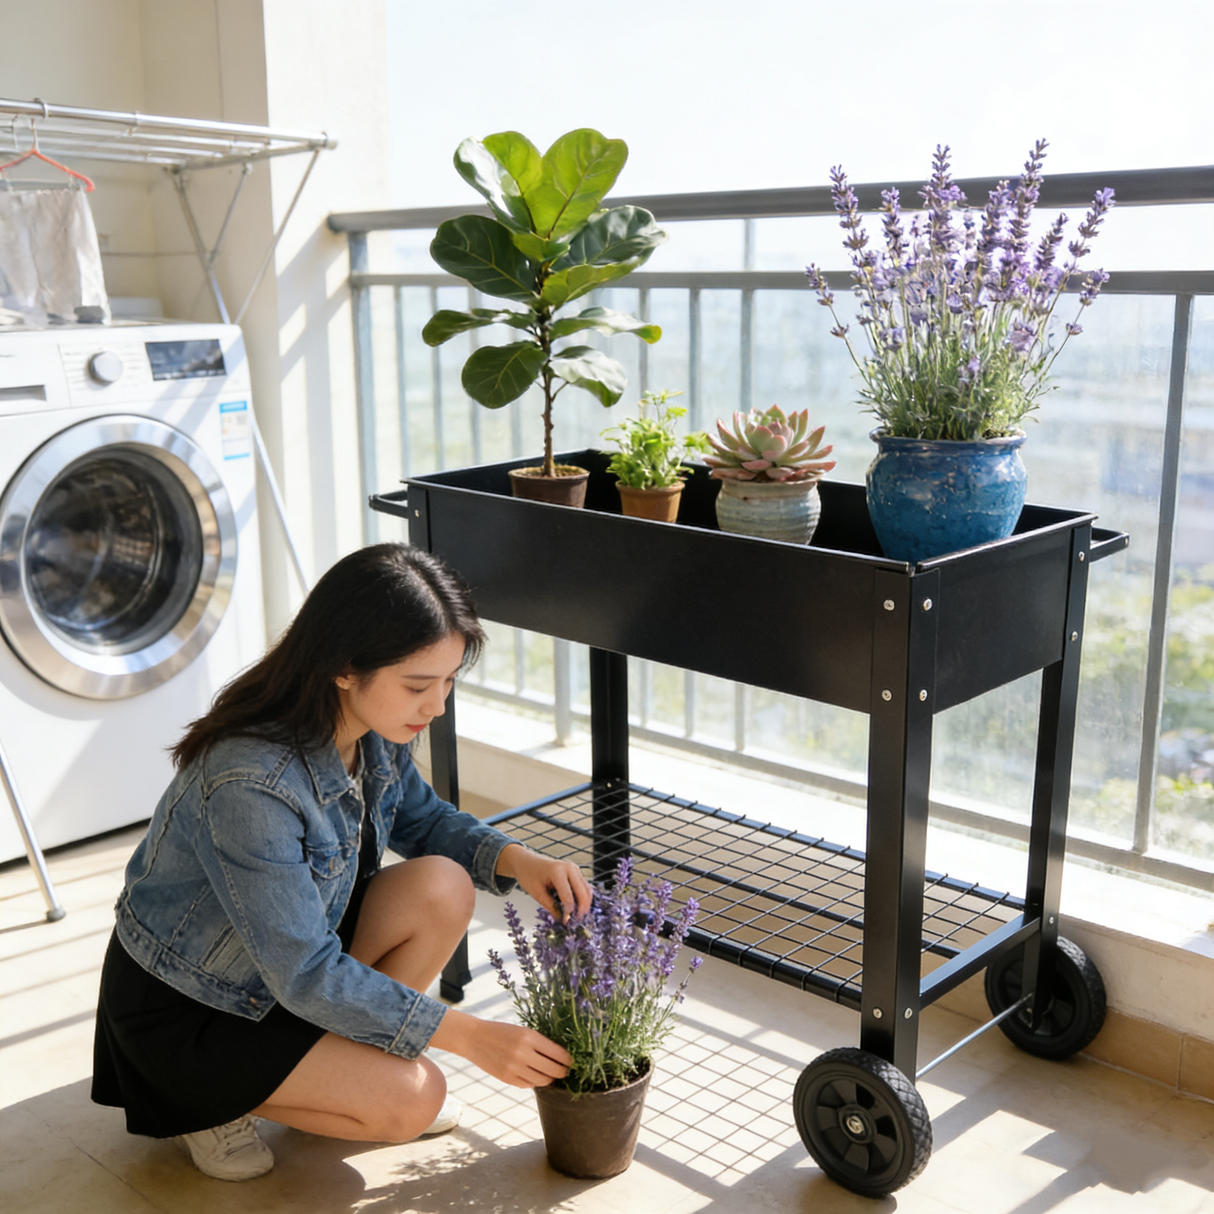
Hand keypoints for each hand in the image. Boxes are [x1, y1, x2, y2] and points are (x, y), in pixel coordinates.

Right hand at [430, 1009, 569, 1087]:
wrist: (475, 1038)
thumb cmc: (502, 1031)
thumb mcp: (523, 1031)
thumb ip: (540, 1043)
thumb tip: (561, 1057)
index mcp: (530, 1037)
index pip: (559, 1054)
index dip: (568, 1060)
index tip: (572, 1061)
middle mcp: (524, 1053)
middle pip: (554, 1070)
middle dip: (562, 1072)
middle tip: (565, 1071)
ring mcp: (515, 1068)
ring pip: (543, 1081)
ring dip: (549, 1078)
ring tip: (550, 1074)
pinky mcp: (507, 1079)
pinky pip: (529, 1085)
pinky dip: (534, 1081)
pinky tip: (534, 1075)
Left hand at [496, 844, 592, 921]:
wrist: (527, 862)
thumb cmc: (529, 875)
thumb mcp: (536, 893)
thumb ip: (551, 906)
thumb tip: (563, 919)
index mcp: (557, 871)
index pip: (568, 897)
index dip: (568, 912)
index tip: (565, 922)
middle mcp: (570, 868)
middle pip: (582, 893)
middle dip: (581, 909)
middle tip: (575, 922)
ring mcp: (575, 869)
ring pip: (587, 890)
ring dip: (584, 904)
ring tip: (576, 917)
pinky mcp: (576, 872)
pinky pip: (584, 887)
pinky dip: (583, 898)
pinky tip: (576, 908)